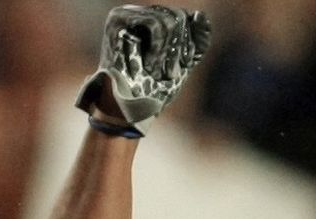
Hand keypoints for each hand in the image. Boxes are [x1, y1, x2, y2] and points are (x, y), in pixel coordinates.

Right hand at [76, 6, 211, 132]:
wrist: (125, 109)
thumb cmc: (151, 88)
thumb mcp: (183, 62)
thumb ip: (198, 39)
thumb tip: (198, 14)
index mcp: (151, 20)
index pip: (183, 17)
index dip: (188, 41)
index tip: (185, 65)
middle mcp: (137, 13)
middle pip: (177, 16)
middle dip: (179, 48)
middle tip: (170, 73)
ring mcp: (126, 14)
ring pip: (169, 20)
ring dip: (169, 52)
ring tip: (158, 72)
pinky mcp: (117, 20)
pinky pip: (155, 24)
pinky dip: (159, 48)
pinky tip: (148, 66)